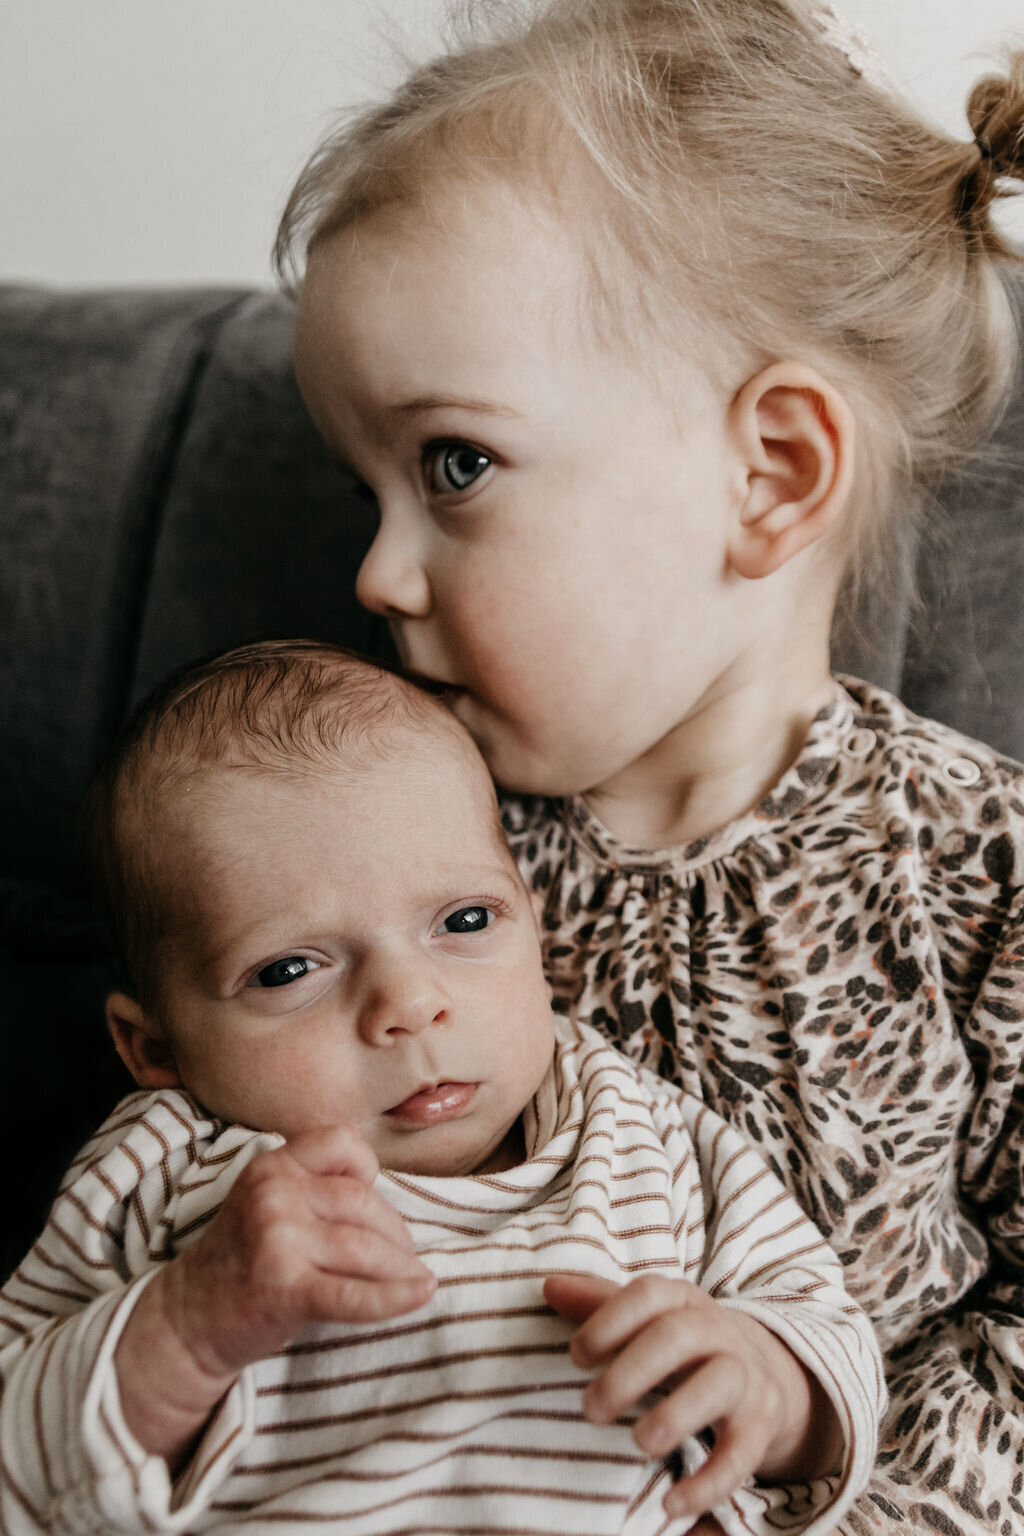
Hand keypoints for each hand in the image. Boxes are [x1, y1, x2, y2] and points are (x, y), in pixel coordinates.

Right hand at [116, 1126, 434, 1461]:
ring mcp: (276, 1239)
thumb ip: (318, 1188)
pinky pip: (351, 1294)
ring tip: (413, 1281)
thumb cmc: (243, 1261)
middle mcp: (274, 1194)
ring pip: (365, 1247)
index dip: (368, 1171)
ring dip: (399, 1268)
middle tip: (405, 1260)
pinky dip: (392, 1298)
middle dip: (394, 1235)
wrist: (187, 1321)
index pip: (343, 1143)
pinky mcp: (282, 1288)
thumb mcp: (270, 1203)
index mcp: (272, 1166)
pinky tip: (422, 1295)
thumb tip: (396, 1199)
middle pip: (363, 1203)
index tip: (371, 1203)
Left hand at [545, 1273, 840, 1522]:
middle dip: (632, 1371)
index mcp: (681, 1300)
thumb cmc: (682, 1342)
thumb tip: (549, 1286)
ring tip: (639, 1442)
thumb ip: (598, 1303)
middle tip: (591, 1409)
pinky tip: (673, 1505)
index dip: (610, 1321)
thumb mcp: (648, 1317)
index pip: (648, 1295)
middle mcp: (716, 1330)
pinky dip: (709, 1482)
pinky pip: (741, 1453)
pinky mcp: (760, 1424)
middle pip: (678, 1336)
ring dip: (676, 1414)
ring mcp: (743, 1375)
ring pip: (719, 1385)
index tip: (576, 1356)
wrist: (762, 1368)